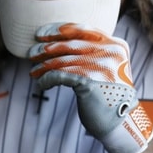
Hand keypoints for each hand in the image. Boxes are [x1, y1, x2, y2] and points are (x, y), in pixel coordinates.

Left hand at [29, 23, 152, 152]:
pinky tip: (41, 83)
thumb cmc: (110, 95)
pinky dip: (47, 79)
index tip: (41, 34)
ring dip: (43, 65)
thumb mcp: (110, 67)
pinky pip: (59, 75)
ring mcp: (101, 66)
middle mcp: (110, 52)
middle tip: (31, 53)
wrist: (121, 123)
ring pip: (62, 60)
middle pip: (69, 44)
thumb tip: (60, 41)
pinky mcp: (89, 81)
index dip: (58, 30)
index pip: (81, 30)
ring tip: (33, 70)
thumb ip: (95, 52)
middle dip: (46, 48)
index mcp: (116, 45)